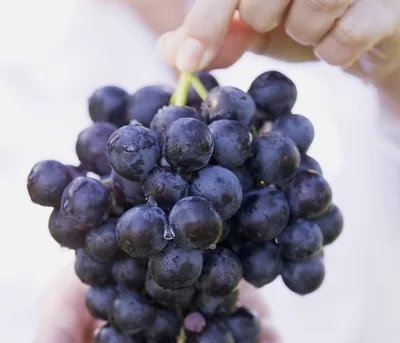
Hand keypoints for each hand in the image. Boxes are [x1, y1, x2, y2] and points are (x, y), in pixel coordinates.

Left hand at [157, 0, 399, 83]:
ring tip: (314, 26)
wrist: (370, 31)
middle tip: (279, 18)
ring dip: (305, 32)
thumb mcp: (254, 21)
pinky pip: (348, 35)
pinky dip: (336, 51)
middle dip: (263, 16)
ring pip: (317, 2)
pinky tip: (342, 39)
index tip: (190, 61)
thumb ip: (214, 31)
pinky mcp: (390, 2)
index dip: (207, 19)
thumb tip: (173, 53)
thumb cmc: (306, 16)